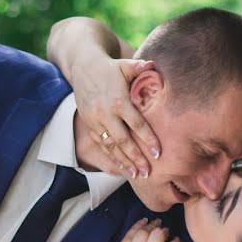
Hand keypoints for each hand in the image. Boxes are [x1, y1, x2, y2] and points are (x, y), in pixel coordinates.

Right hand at [72, 57, 160, 177]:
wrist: (83, 67)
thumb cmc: (111, 68)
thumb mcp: (125, 66)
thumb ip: (140, 68)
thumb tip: (153, 65)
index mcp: (118, 100)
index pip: (136, 124)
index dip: (148, 140)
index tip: (158, 153)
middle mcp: (105, 113)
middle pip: (123, 140)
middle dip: (136, 158)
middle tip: (148, 173)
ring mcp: (95, 121)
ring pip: (111, 146)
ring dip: (124, 162)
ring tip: (137, 175)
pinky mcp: (89, 124)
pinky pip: (101, 144)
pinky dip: (111, 157)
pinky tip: (121, 167)